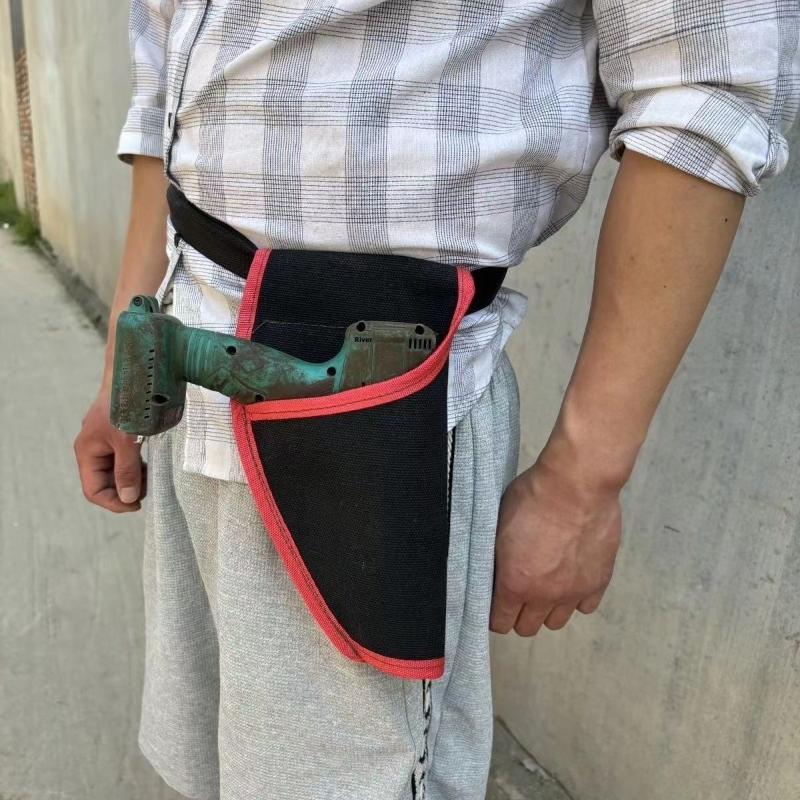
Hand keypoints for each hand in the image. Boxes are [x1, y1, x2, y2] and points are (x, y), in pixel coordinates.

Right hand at [74, 389, 145, 512]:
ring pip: (116, 472)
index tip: (137, 505)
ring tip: (151, 478)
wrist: (132, 374)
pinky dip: (136, 466)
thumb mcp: (127, 441)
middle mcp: (93, 449)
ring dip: (132, 479)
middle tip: (148, 490)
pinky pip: (124, 459)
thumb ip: (127, 470)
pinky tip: (150, 464)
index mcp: (87, 452)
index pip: (94, 491)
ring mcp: (105, 442)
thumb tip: (128, 498)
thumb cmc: (125, 405)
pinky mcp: (118, 435)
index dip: (114, 503)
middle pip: (105, 483)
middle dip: (125, 491)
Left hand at [490, 451, 621, 635]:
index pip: (499, 622)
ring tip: (544, 586)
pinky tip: (570, 578)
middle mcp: (544, 595)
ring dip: (546, 609)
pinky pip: (584, 607)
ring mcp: (574, 591)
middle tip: (517, 592)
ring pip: (555, 622)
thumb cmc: (532, 496)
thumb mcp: (498, 525)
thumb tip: (494, 572)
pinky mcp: (599, 581)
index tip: (495, 601)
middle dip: (518, 613)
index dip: (494, 613)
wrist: (577, 485)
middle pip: (527, 627)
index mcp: (515, 583)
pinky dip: (575, 598)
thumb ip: (497, 557)